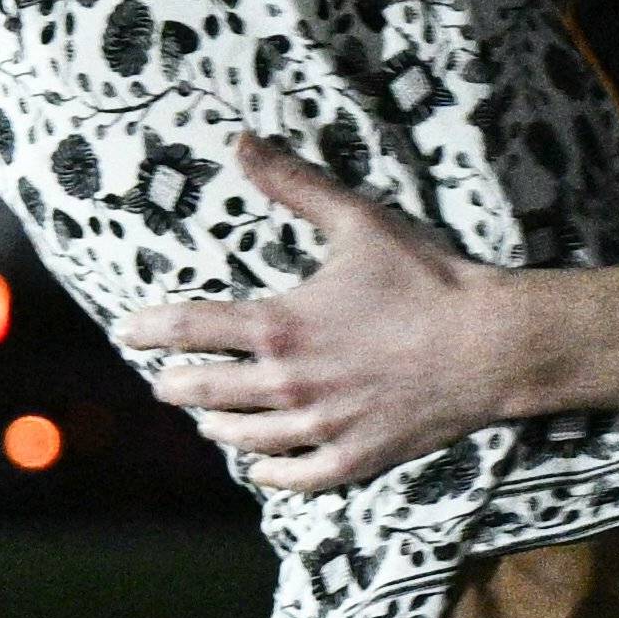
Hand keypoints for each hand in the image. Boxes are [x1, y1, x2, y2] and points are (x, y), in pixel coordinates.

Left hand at [112, 136, 533, 493]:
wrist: (491, 343)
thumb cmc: (426, 279)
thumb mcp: (358, 221)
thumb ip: (293, 184)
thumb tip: (240, 141)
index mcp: (279, 326)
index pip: (187, 331)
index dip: (147, 329)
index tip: (127, 330)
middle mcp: (287, 383)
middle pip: (201, 392)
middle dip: (175, 384)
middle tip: (166, 380)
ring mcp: (319, 426)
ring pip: (240, 437)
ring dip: (215, 426)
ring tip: (209, 419)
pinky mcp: (353, 457)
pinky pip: (292, 477)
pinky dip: (268, 471)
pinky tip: (260, 463)